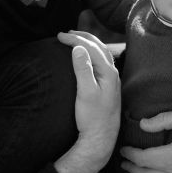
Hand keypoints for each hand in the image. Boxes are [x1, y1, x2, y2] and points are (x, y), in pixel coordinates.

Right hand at [53, 31, 120, 172]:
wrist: (101, 138)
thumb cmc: (92, 118)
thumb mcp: (85, 93)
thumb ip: (83, 69)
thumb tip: (78, 48)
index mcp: (108, 72)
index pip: (91, 47)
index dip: (75, 39)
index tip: (59, 36)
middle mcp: (113, 73)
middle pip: (99, 47)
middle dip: (82, 37)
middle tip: (65, 34)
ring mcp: (111, 80)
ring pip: (101, 53)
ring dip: (88, 44)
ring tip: (74, 40)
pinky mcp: (107, 86)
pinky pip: (100, 61)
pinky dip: (91, 53)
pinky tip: (85, 57)